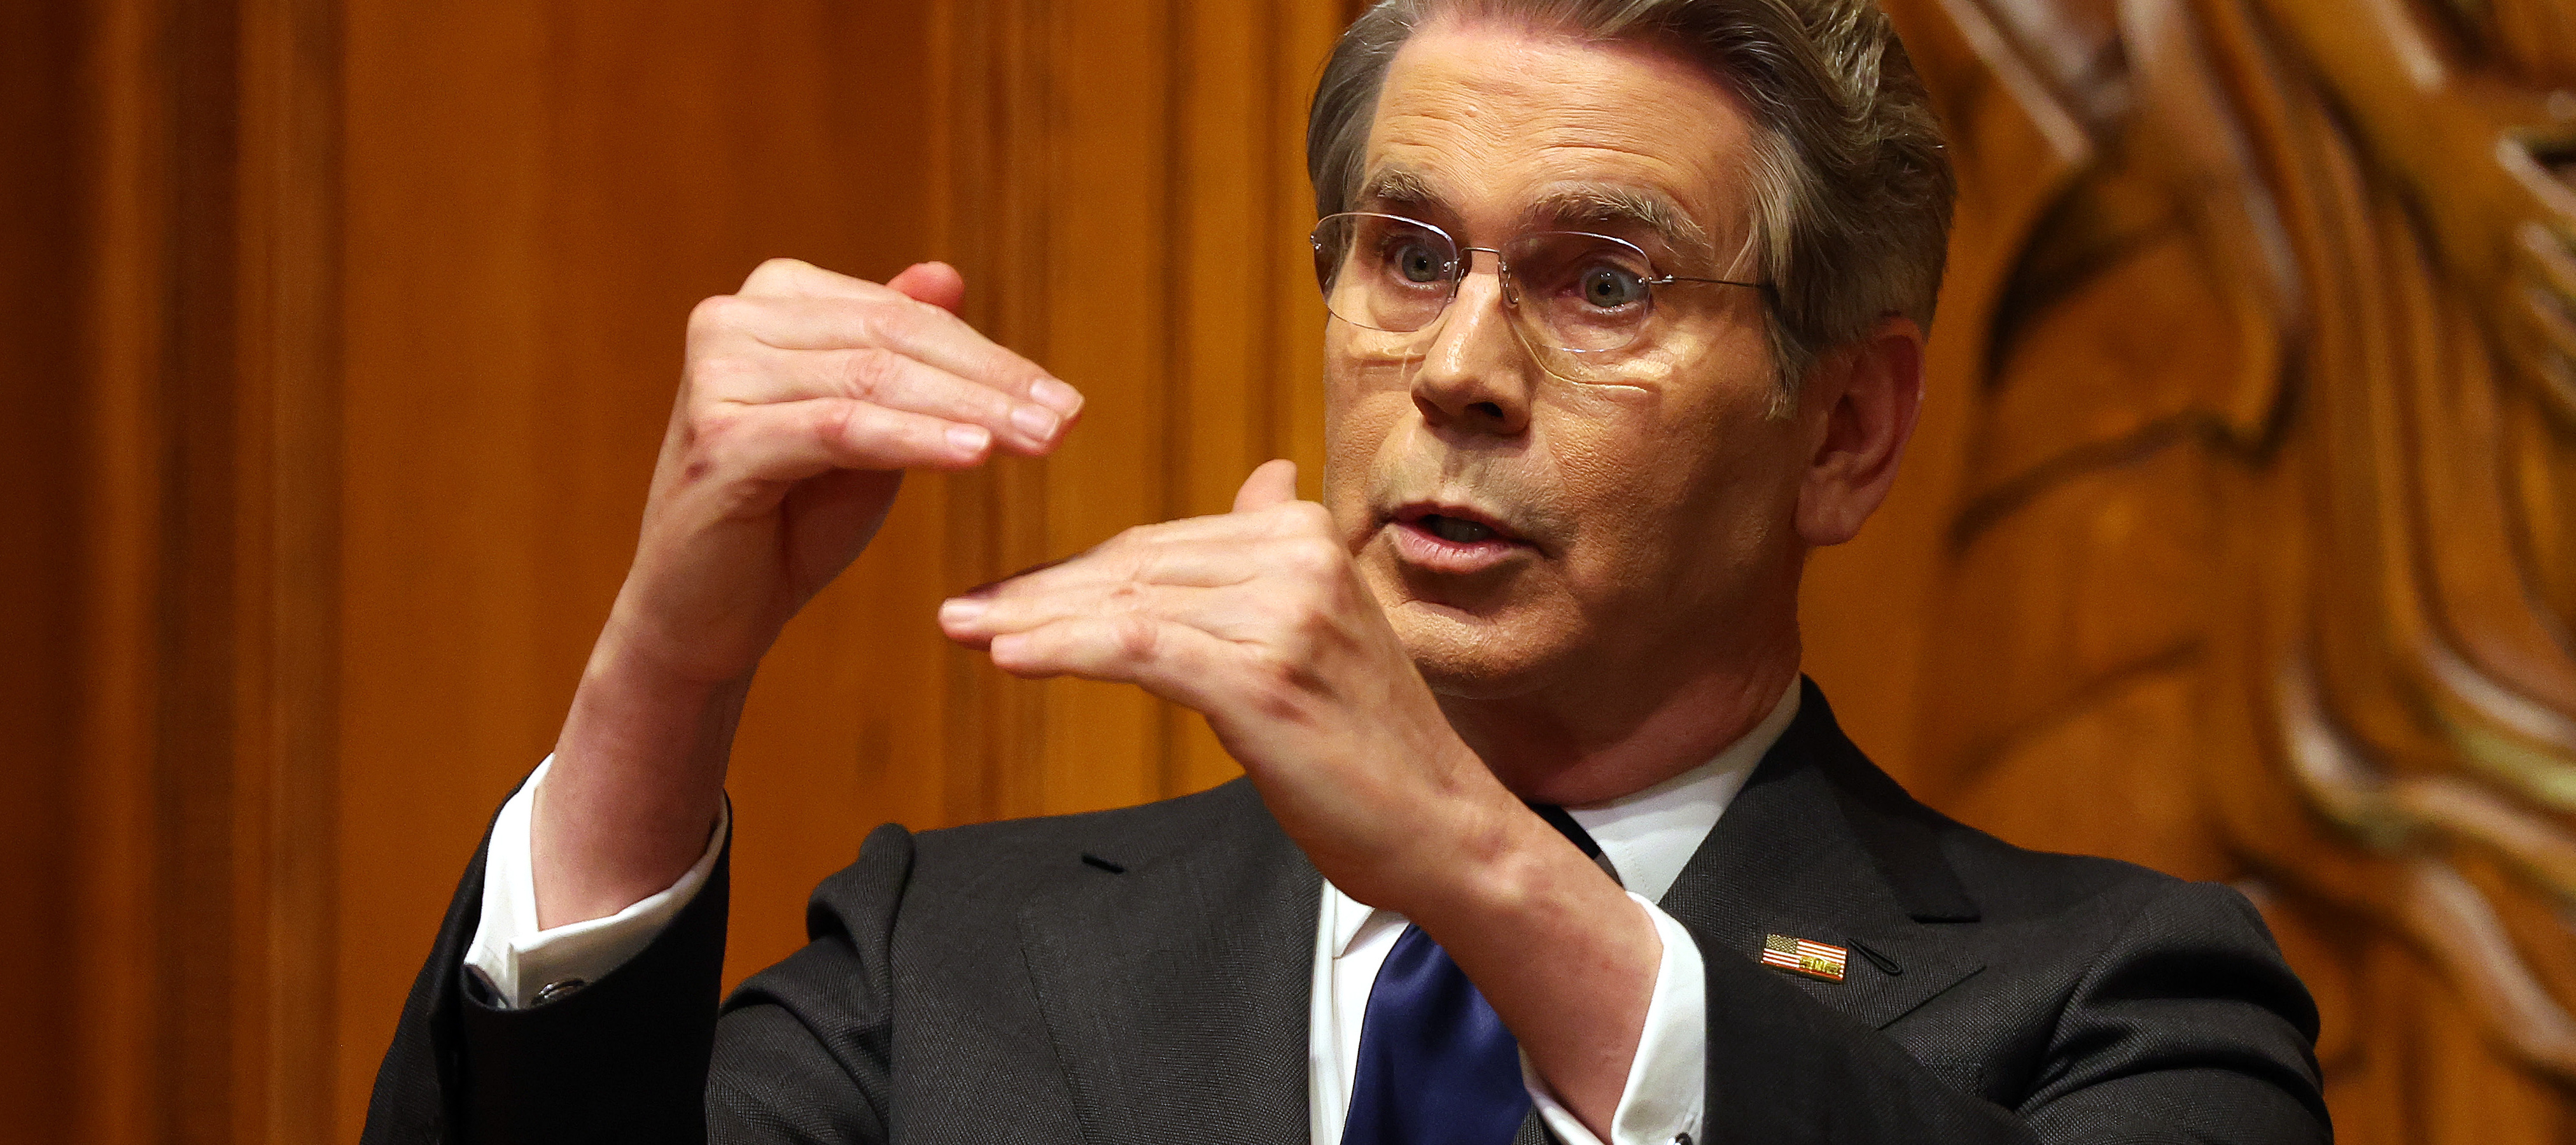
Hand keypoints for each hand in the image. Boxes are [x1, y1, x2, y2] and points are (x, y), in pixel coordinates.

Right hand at [608, 258, 1081, 686]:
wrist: (707, 613)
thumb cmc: (791, 519)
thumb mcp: (864, 429)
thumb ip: (899, 355)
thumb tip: (948, 273)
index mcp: (770, 301)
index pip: (903, 316)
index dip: (990, 356)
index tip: (1066, 400)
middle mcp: (732, 321)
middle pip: (893, 339)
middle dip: (992, 382)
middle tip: (1068, 421)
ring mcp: (718, 376)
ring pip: (874, 381)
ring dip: (970, 411)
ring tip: (1042, 442)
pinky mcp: (720, 440)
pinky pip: (842, 430)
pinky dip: (916, 440)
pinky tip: (976, 456)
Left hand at [937, 460, 1657, 1130]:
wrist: (1443, 826)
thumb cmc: (1375, 742)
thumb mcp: (1330, 626)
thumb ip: (1277, 555)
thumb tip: (1263, 479)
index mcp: (1307, 535)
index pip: (1159, 545)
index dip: (1073, 572)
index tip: (1005, 594)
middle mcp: (1298, 558)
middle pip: (1133, 567)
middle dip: (1037, 592)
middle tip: (961, 611)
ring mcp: (1283, 614)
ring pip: (1126, 604)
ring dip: (1030, 621)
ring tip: (963, 631)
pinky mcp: (1261, 676)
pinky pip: (1137, 650)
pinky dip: (1065, 649)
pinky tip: (1009, 658)